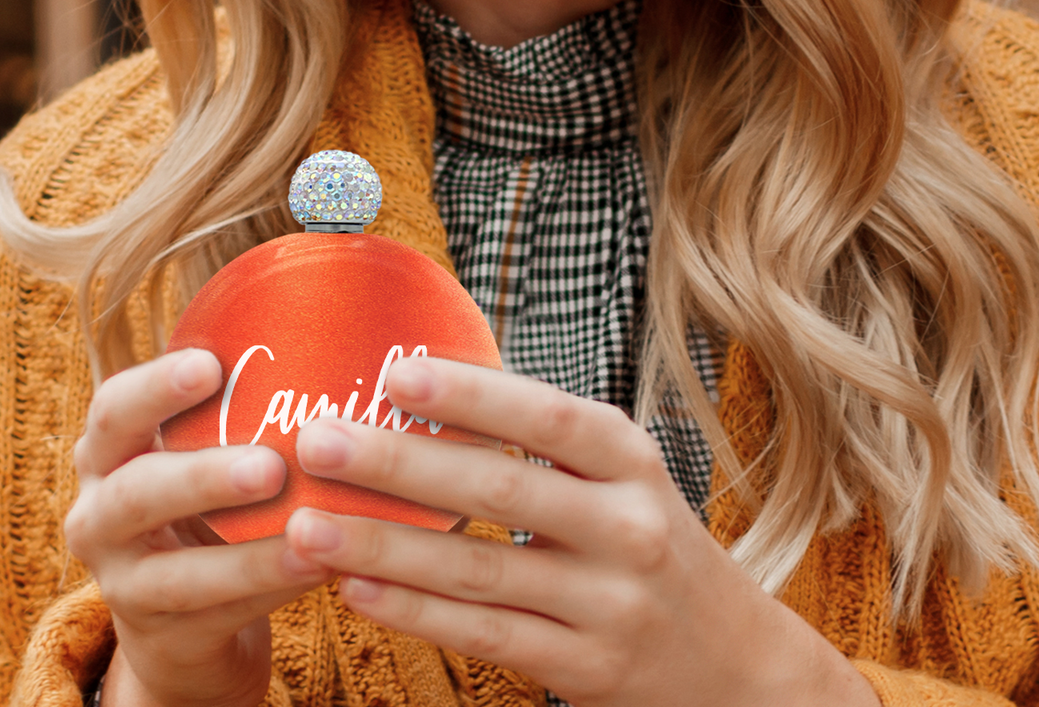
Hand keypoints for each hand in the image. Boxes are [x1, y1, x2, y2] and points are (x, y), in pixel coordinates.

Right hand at [65, 349, 331, 706]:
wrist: (181, 614)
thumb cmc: (207, 498)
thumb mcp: (202, 446)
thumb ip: (239, 399)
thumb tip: (334, 319)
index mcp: (109, 452)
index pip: (114, 409)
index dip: (156, 386)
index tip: (211, 364)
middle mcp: (100, 515)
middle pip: (138, 493)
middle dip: (204, 477)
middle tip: (271, 465)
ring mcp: (124, 583)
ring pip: (178, 573)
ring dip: (249, 552)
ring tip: (310, 529)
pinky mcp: (161, 636)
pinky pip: (219, 614)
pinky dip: (273, 588)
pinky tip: (323, 565)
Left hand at [285, 358, 878, 706]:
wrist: (732, 659)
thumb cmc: (651, 542)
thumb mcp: (623, 478)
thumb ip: (549, 440)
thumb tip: (436, 387)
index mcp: (630, 460)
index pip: (545, 416)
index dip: (470, 394)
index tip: (394, 371)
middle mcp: (625, 526)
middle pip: (499, 489)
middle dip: (399, 463)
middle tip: (318, 441)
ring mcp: (607, 603)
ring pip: (477, 571)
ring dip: (383, 546)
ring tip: (307, 525)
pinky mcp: (585, 668)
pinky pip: (484, 634)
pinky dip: (413, 612)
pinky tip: (355, 588)